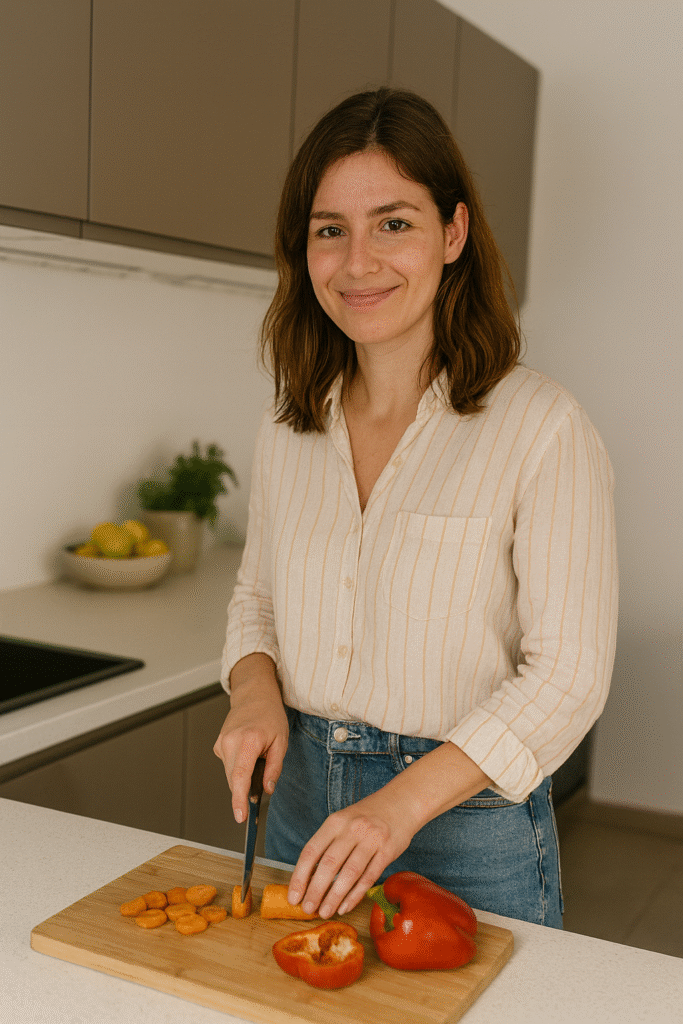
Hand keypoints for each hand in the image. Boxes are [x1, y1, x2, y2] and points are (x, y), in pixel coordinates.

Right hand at [213, 654, 287, 822]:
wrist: (254, 695)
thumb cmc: (269, 715)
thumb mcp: (281, 742)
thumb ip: (274, 768)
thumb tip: (267, 790)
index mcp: (248, 740)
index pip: (240, 776)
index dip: (239, 799)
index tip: (240, 816)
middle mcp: (231, 741)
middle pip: (234, 779)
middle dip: (244, 791)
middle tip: (258, 793)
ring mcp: (222, 742)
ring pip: (231, 773)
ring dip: (243, 777)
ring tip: (258, 761)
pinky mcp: (219, 744)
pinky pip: (228, 765)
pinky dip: (238, 767)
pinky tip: (248, 755)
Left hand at [286, 788, 416, 918]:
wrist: (401, 802)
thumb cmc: (367, 816)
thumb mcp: (343, 821)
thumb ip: (327, 844)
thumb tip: (308, 877)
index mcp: (335, 822)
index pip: (312, 851)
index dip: (300, 876)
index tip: (293, 896)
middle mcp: (352, 829)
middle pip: (329, 864)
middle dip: (316, 890)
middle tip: (308, 908)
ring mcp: (371, 840)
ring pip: (349, 873)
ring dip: (334, 897)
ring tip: (325, 912)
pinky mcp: (387, 851)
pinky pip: (369, 878)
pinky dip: (355, 895)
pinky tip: (345, 907)